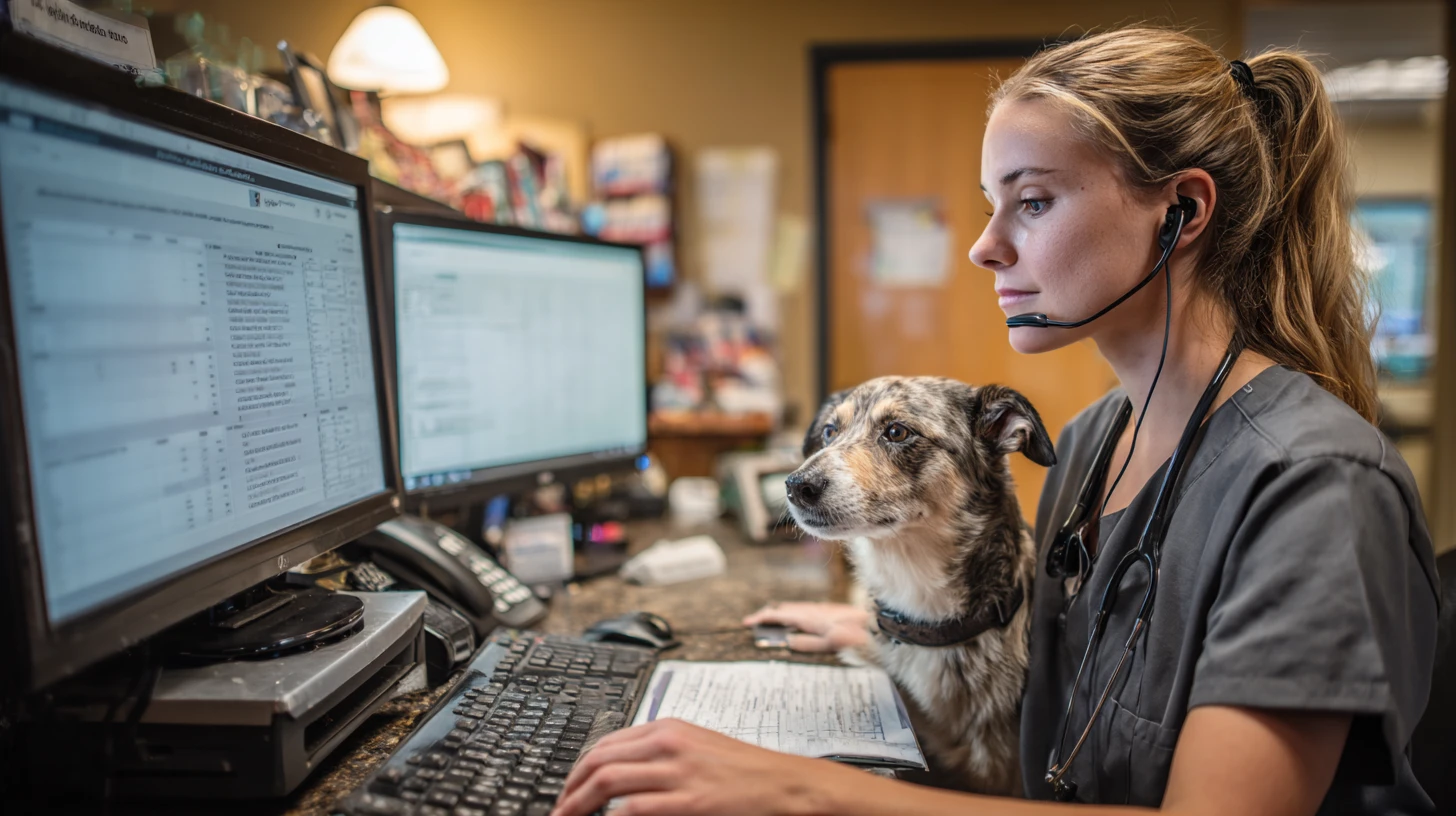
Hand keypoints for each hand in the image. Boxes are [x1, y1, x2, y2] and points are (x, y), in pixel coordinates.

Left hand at [551, 719, 856, 815]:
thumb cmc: (746, 772)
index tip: (568, 788)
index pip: (606, 742)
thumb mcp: (698, 749)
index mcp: (669, 728)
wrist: (786, 784)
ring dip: (578, 804)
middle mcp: (668, 743)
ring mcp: (677, 772)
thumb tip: (622, 773)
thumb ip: (660, 756)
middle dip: (570, 788)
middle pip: (598, 760)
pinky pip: (633, 808)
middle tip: (559, 809)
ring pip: (607, 781)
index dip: (578, 768)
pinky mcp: (688, 801)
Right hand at [742, 602, 871, 651]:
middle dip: (768, 614)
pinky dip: (792, 613)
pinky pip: (804, 609)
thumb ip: (808, 643)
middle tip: (755, 621)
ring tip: (770, 619)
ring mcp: (822, 608)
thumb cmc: (855, 637)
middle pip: (785, 609)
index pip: (779, 615)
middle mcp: (814, 610)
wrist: (878, 625)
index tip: (747, 622)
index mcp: (810, 618)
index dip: (762, 618)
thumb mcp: (830, 644)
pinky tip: (795, 619)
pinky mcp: (830, 610)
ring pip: (794, 608)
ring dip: (780, 612)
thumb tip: (787, 641)